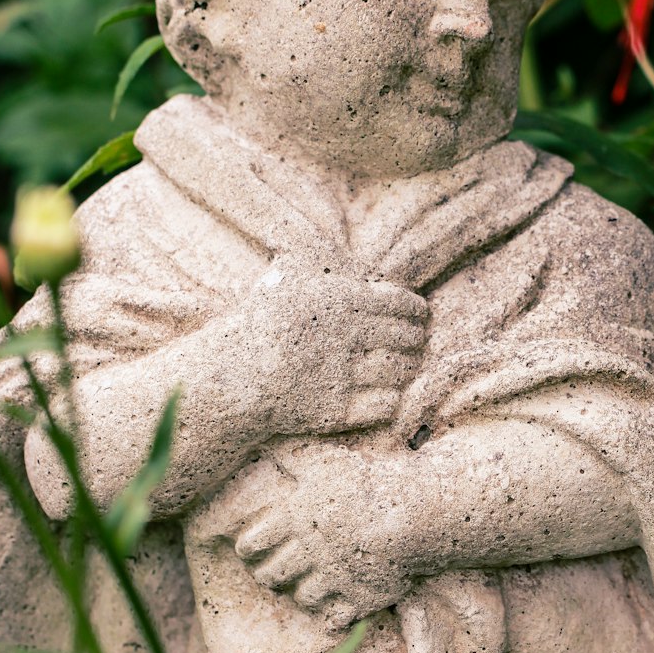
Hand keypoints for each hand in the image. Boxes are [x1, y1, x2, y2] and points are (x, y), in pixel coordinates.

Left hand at [218, 441, 417, 626]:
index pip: (250, 544)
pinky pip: (335, 619)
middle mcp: (308, 551)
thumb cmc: (366, 480)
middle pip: (270, 576)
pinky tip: (337, 601)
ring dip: (303, 592)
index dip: (248, 548)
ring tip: (309, 583)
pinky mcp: (359, 596)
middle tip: (274, 570)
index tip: (252, 548)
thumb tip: (267, 447)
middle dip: (269, 575)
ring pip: (302, 597)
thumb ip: (293, 459)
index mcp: (295, 518)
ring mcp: (334, 577)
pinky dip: (333, 614)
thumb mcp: (326, 461)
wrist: (414, 510)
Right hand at [247, 257, 428, 434]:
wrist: (231, 376)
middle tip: (417, 340)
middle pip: (404, 337)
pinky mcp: (337, 411)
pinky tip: (390, 393)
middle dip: (415, 339)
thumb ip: (314, 260)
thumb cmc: (258, 322)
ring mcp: (344, 376)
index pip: (400, 303)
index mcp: (340, 301)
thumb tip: (331, 241)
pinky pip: (385, 405)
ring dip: (408, 368)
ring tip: (408, 365)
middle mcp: (348, 336)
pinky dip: (393, 398)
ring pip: (399, 371)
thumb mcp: (284, 278)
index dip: (417, 309)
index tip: (422, 314)